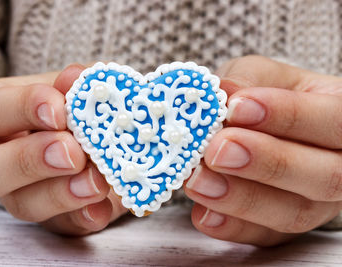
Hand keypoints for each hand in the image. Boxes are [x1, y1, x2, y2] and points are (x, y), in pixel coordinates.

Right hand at [0, 64, 126, 235]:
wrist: (88, 135)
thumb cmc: (68, 106)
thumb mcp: (70, 88)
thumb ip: (73, 85)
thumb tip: (75, 78)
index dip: (21, 109)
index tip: (58, 111)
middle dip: (31, 161)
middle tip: (73, 153)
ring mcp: (17, 194)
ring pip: (22, 205)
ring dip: (62, 194)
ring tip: (96, 182)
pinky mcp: (48, 219)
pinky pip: (60, 226)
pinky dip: (83, 217)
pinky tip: (102, 209)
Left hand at [184, 55, 341, 245]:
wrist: (256, 128)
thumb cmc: (263, 96)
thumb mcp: (259, 76)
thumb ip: (247, 80)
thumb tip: (226, 93)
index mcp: (341, 117)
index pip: (333, 120)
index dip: (287, 116)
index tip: (236, 108)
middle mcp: (337, 166)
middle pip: (325, 177)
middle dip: (268, 163)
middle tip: (217, 150)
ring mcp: (314, 204)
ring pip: (293, 213)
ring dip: (242, 199)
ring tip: (197, 180)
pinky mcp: (282, 228)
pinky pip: (265, 237)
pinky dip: (231, 227)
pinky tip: (203, 213)